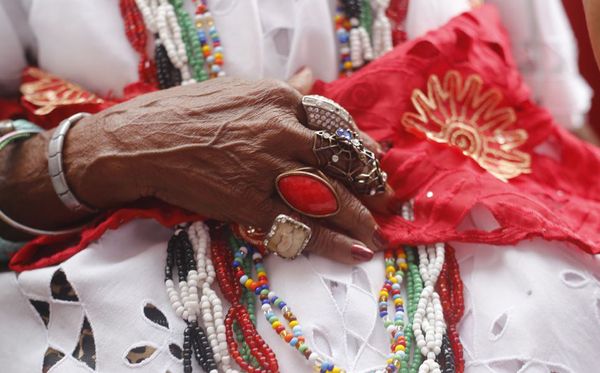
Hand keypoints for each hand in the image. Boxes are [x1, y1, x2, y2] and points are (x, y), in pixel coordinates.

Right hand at [64, 78, 392, 262]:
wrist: (142, 141)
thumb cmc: (186, 112)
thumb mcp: (239, 90)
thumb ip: (282, 90)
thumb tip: (311, 78)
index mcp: (282, 100)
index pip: (338, 125)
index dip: (361, 148)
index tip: (374, 162)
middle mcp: (282, 132)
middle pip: (342, 163)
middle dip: (368, 185)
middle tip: (385, 200)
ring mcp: (268, 170)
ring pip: (330, 197)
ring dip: (359, 218)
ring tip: (376, 233)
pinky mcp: (251, 204)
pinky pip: (301, 227)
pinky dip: (333, 243)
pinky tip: (357, 252)